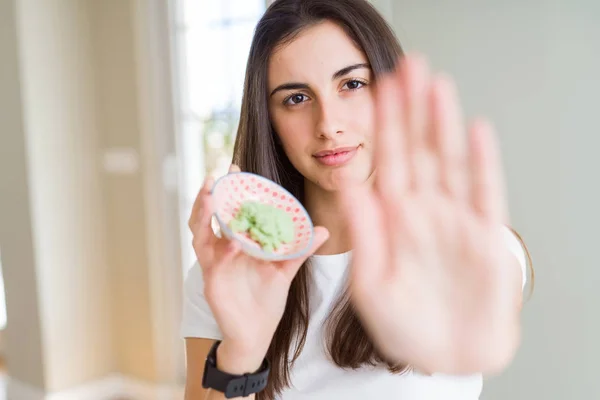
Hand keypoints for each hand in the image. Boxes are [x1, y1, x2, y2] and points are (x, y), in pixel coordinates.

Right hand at [189, 165, 329, 369]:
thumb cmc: (266, 300)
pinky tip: (231, 242)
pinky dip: (221, 251)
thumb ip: (300, 249)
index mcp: (234, 242)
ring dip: (203, 216)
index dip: (227, 190)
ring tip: (210, 198)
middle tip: (214, 177)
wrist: (257, 334)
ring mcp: (213, 266)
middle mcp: (220, 250)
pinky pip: (213, 264)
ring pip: (199, 235)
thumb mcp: (285, 270)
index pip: (226, 211)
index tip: (233, 168)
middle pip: (205, 217)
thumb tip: (323, 230)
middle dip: (207, 196)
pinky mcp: (212, 283)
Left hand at [341, 55, 520, 373]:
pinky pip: (484, 193)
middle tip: (407, 66)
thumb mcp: (372, 281)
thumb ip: (364, 231)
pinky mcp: (486, 238)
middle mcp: (424, 213)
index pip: (385, 163)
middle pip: (418, 151)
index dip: (381, 127)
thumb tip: (347, 183)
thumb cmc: (406, 327)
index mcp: (394, 221)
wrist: (447, 359)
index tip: (374, 89)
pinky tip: (474, 130)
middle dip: (411, 110)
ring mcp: (456, 222)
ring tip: (436, 85)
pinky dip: (482, 163)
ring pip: (450, 162)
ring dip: (443, 124)